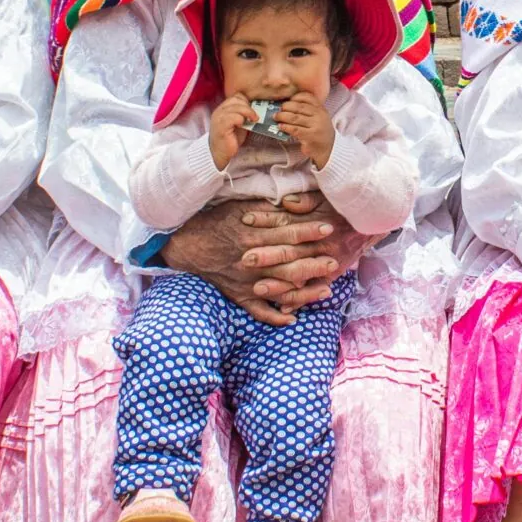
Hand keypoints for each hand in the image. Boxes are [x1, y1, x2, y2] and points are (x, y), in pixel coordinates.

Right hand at [163, 190, 367, 324]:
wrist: (187, 245)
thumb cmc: (216, 223)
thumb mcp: (238, 208)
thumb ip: (266, 209)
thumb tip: (292, 202)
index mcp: (253, 236)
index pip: (287, 234)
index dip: (309, 231)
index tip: (328, 229)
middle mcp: (252, 261)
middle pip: (289, 263)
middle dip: (314, 262)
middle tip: (334, 261)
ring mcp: (246, 282)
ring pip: (280, 289)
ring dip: (304, 292)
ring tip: (326, 290)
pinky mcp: (238, 296)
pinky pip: (258, 311)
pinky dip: (274, 317)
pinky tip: (293, 319)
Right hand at [209, 94, 253, 169]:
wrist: (219, 153)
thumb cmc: (230, 138)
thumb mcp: (238, 123)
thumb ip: (243, 114)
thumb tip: (257, 108)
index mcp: (223, 108)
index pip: (236, 96)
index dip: (246, 102)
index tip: (252, 111)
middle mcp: (219, 111)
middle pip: (237, 99)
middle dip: (249, 107)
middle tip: (255, 117)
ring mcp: (219, 117)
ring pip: (237, 107)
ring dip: (248, 113)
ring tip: (253, 120)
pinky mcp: (221, 126)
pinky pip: (234, 117)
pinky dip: (241, 120)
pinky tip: (243, 125)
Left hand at [274, 92, 335, 167]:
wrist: (329, 148)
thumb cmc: (319, 131)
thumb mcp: (318, 117)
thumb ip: (307, 110)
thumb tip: (285, 104)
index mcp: (321, 108)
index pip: (307, 97)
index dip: (295, 97)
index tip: (287, 99)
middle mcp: (319, 115)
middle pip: (299, 107)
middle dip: (286, 106)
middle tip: (278, 109)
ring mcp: (316, 126)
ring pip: (295, 118)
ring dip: (283, 116)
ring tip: (276, 117)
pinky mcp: (310, 136)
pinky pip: (295, 129)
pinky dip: (285, 127)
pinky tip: (280, 126)